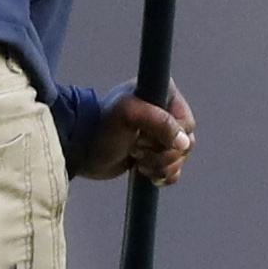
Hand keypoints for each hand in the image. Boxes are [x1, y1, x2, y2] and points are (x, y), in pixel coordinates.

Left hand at [77, 85, 196, 185]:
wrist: (81, 151)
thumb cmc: (101, 127)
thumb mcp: (128, 115)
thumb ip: (159, 122)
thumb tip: (184, 142)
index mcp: (163, 93)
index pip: (186, 123)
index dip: (169, 137)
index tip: (142, 138)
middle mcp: (166, 111)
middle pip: (185, 142)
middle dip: (163, 154)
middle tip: (136, 151)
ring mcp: (162, 134)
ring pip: (180, 158)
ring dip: (161, 166)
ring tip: (137, 161)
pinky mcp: (156, 154)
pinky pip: (175, 169)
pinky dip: (164, 175)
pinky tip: (146, 173)